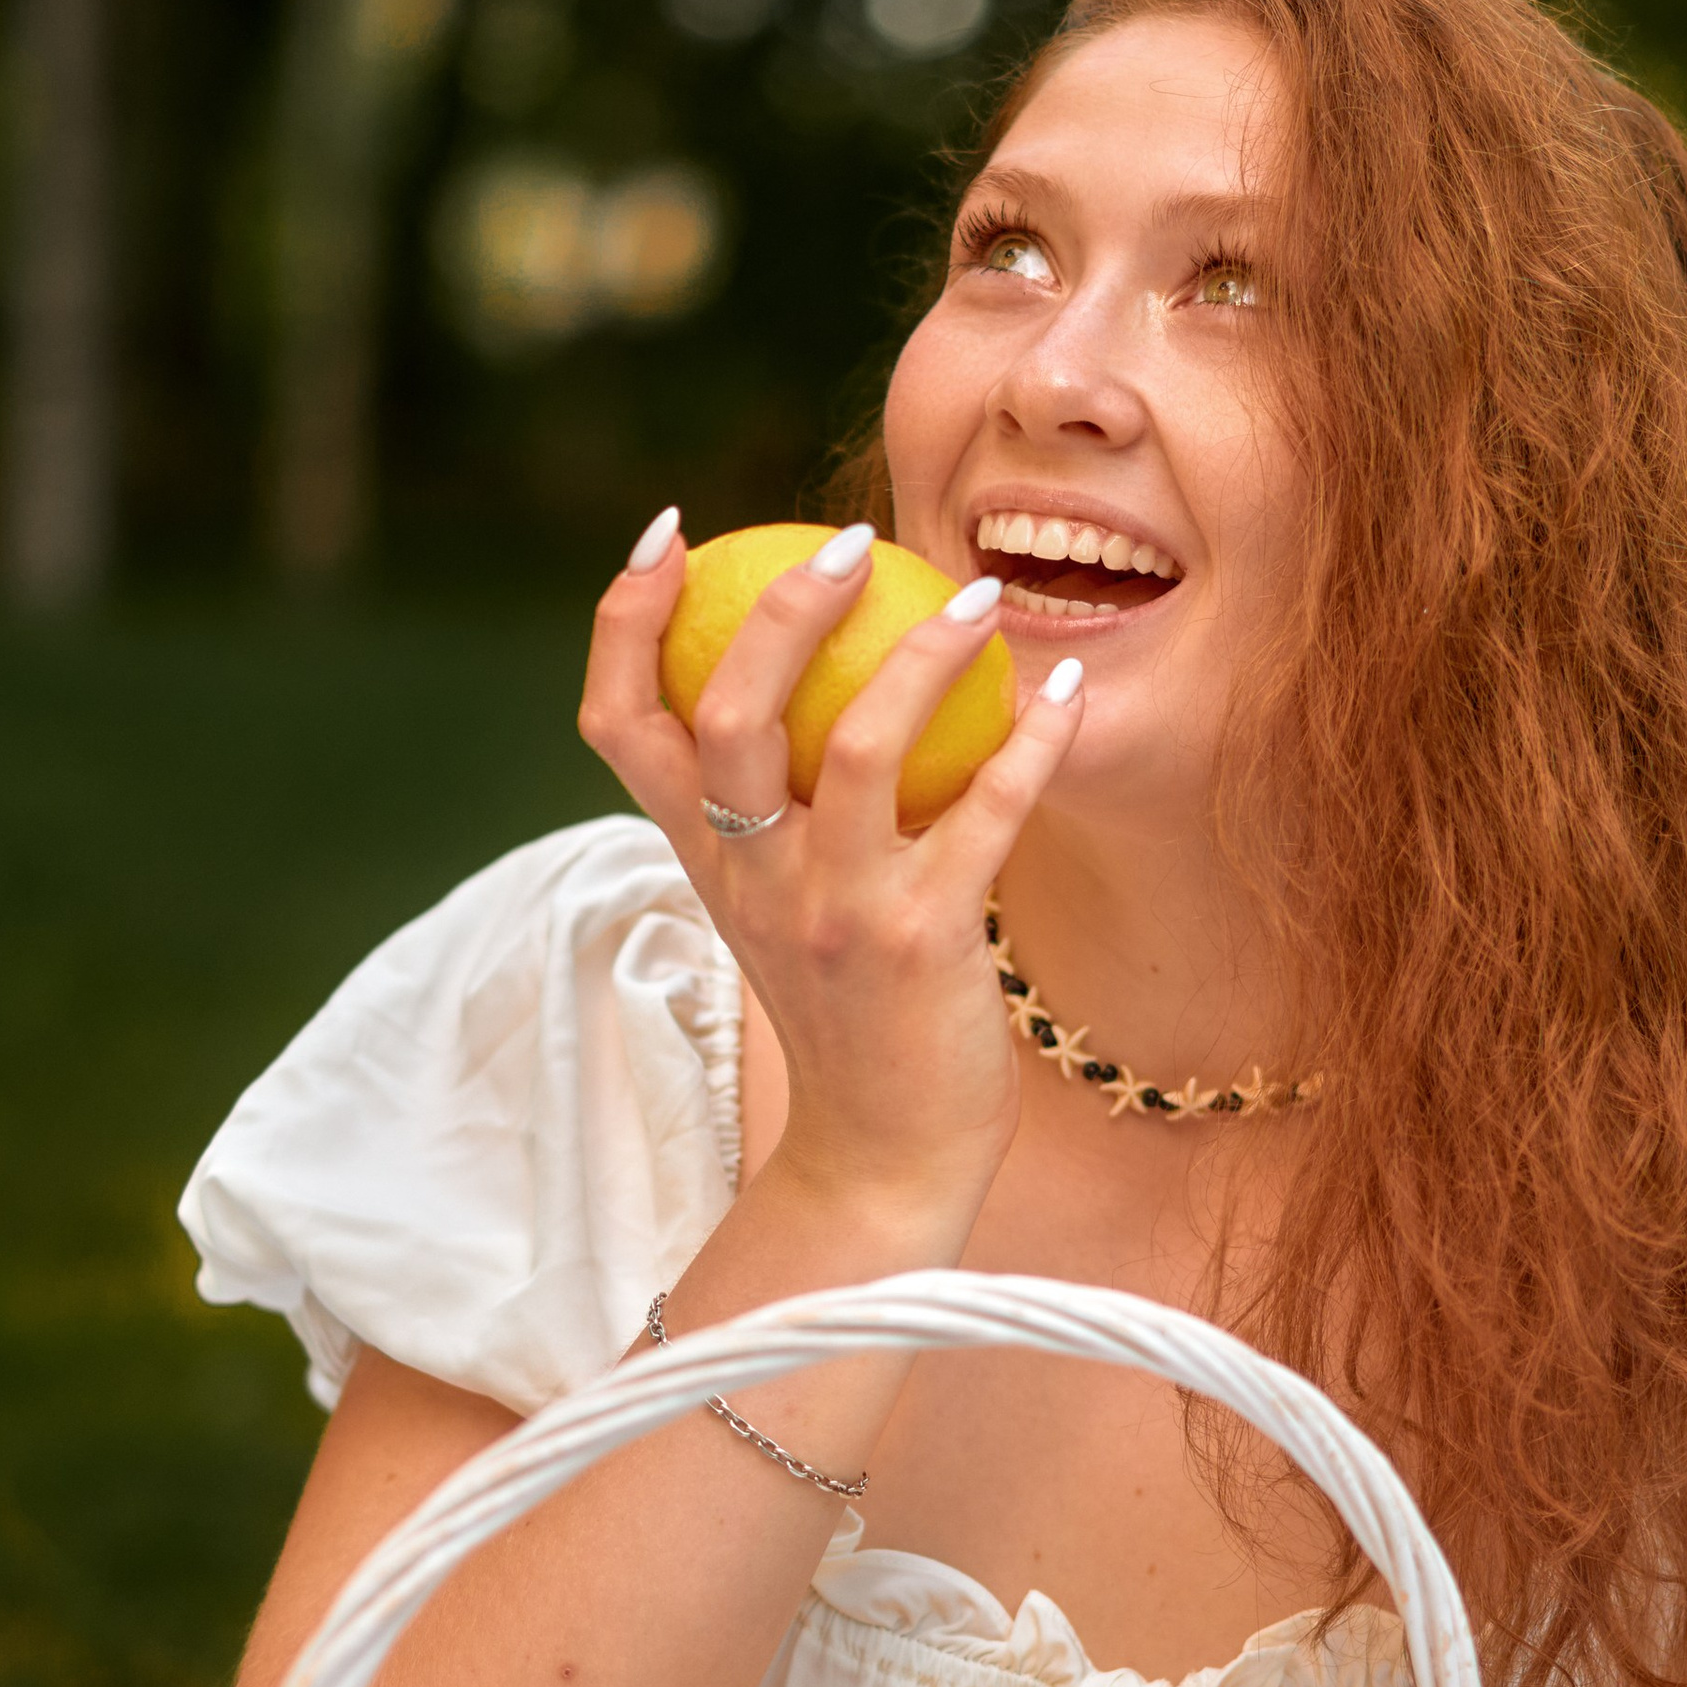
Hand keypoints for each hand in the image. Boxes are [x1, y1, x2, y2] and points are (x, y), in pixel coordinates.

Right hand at [578, 509, 1085, 1225]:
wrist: (883, 1155)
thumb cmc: (847, 1006)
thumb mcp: (777, 902)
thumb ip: (771, 806)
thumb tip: (804, 665)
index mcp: (700, 856)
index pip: (620, 723)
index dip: (624, 619)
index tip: (669, 531)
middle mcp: (749, 875)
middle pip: (730, 712)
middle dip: (781, 608)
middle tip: (852, 542)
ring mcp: (831, 910)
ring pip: (860, 747)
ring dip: (924, 655)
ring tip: (978, 599)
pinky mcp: (922, 942)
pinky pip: (985, 815)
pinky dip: (1032, 743)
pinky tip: (1067, 693)